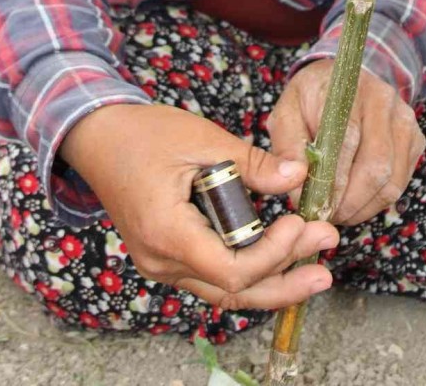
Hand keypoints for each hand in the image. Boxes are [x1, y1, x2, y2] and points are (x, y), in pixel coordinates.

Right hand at [60, 103, 338, 310]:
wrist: (97, 137)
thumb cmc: (143, 133)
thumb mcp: (202, 138)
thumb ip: (251, 163)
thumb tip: (299, 177)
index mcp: (167, 232)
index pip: (231, 270)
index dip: (273, 253)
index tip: (299, 222)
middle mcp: (161, 260)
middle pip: (233, 291)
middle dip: (286, 278)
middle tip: (328, 257)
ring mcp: (162, 264)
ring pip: (225, 290)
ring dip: (272, 281)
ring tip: (316, 271)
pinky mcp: (168, 256)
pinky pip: (213, 276)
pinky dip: (249, 271)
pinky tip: (280, 259)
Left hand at [267, 60, 425, 224]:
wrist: (344, 79)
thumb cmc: (311, 99)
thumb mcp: (286, 112)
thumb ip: (287, 145)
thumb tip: (296, 179)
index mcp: (347, 90)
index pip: (347, 141)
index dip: (334, 181)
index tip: (315, 206)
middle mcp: (382, 100)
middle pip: (376, 165)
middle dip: (351, 201)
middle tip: (328, 216)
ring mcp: (403, 119)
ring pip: (392, 179)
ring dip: (365, 206)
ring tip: (340, 213)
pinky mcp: (415, 138)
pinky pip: (401, 181)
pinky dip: (379, 201)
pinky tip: (357, 203)